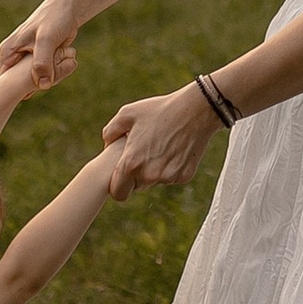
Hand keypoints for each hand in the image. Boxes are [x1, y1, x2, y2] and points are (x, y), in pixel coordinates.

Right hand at [2, 0, 81, 93]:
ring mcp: (28, 58)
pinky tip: (64, 62)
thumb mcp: (46, 40)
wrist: (68, 8)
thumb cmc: (54, 19)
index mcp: (8, 52)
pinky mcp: (41, 59)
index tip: (38, 87)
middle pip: (23, 83)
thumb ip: (42, 63)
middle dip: (38, 83)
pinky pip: (46, 74)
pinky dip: (55, 73)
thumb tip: (43, 85)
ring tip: (60, 62)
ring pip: (36, 80)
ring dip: (49, 77)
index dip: (21, 89)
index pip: (6, 81)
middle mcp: (15, 56)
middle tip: (54, 73)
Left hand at [101, 84, 225, 195]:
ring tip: (160, 145)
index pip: (118, 193)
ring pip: (154, 182)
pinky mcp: (184, 176)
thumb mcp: (128, 114)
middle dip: (137, 175)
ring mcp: (168, 177)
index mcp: (131, 163)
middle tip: (144, 152)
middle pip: (137, 187)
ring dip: (154, 170)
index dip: (118, 186)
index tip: (122, 176)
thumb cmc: (159, 110)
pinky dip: (171, 167)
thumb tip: (107, 145)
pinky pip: (171, 177)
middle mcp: (149, 175)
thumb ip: (110, 132)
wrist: (196, 110)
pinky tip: (174, 148)